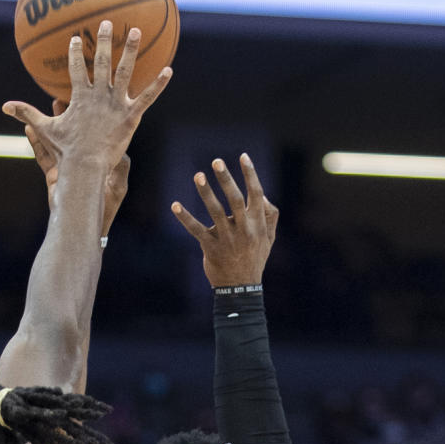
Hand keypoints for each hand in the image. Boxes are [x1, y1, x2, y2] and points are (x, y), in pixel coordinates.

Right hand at [3, 20, 170, 177]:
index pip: (77, 69)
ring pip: (126, 71)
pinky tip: (169, 71)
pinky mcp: (131, 116)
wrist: (85, 165)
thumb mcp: (45, 129)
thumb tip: (4, 106)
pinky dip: (159, 85)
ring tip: (136, 31)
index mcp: (80, 96)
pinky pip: (147, 97)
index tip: (76, 38)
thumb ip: (27, 114)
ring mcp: (116, 103)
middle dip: (104, 40)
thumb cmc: (66, 150)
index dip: (76, 53)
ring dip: (131, 49)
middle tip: (107, 22)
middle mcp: (99, 94)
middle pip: (102, 62)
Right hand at [27, 104, 130, 236]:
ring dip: (52, 122)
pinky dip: (35, 141)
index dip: (94, 117)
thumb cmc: (106, 207)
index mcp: (96, 159)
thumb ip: (120, 166)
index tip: (94, 100)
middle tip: (70, 94)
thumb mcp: (117, 185)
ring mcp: (65, 166)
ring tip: (49, 103)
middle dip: (72, 113)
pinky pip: (42, 155)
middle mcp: (80, 159)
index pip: (95, 133)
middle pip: (75, 130)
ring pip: (57, 138)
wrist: (88, 225)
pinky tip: (29, 128)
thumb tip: (123, 151)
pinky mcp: (52, 175)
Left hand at [171, 154, 278, 286]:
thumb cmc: (255, 257)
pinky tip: (175, 205)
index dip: (250, 174)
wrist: (241, 287)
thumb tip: (261, 195)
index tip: (242, 156)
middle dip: (226, 179)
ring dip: (206, 193)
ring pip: (216, 212)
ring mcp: (227, 238)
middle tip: (216, 161)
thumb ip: (269, 214)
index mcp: (257, 223)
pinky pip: (196, 230)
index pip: (255, 193)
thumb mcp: (269, 237)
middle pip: (235, 199)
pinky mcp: (211, 247)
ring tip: (198, 175)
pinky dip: (185, 218)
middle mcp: (243, 229)